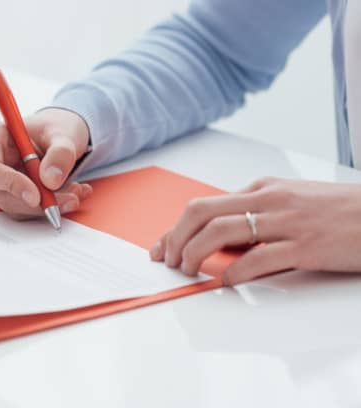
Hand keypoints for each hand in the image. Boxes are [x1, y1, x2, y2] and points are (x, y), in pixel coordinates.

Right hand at [0, 108, 93, 217]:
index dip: (10, 184)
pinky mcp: (11, 195)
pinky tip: (71, 193)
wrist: (59, 137)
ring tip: (76, 191)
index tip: (36, 196)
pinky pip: (28, 209)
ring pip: (17, 205)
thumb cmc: (55, 128)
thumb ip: (60, 154)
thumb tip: (50, 180)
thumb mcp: (64, 133)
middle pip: (3, 193)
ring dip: (50, 204)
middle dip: (39, 201)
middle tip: (70, 198)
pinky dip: (52, 205)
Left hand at [150, 178, 360, 284]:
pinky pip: (257, 258)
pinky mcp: (306, 246)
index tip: (160, 248)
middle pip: (201, 213)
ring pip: (220, 231)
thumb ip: (256, 216)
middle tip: (168, 262)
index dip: (174, 229)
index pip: (203, 205)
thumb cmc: (341, 212)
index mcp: (263, 188)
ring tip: (188, 271)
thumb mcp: (292, 202)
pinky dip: (233, 272)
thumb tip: (219, 242)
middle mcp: (270, 199)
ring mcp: (287, 221)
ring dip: (194, 254)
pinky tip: (226, 281)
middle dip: (175, 239)